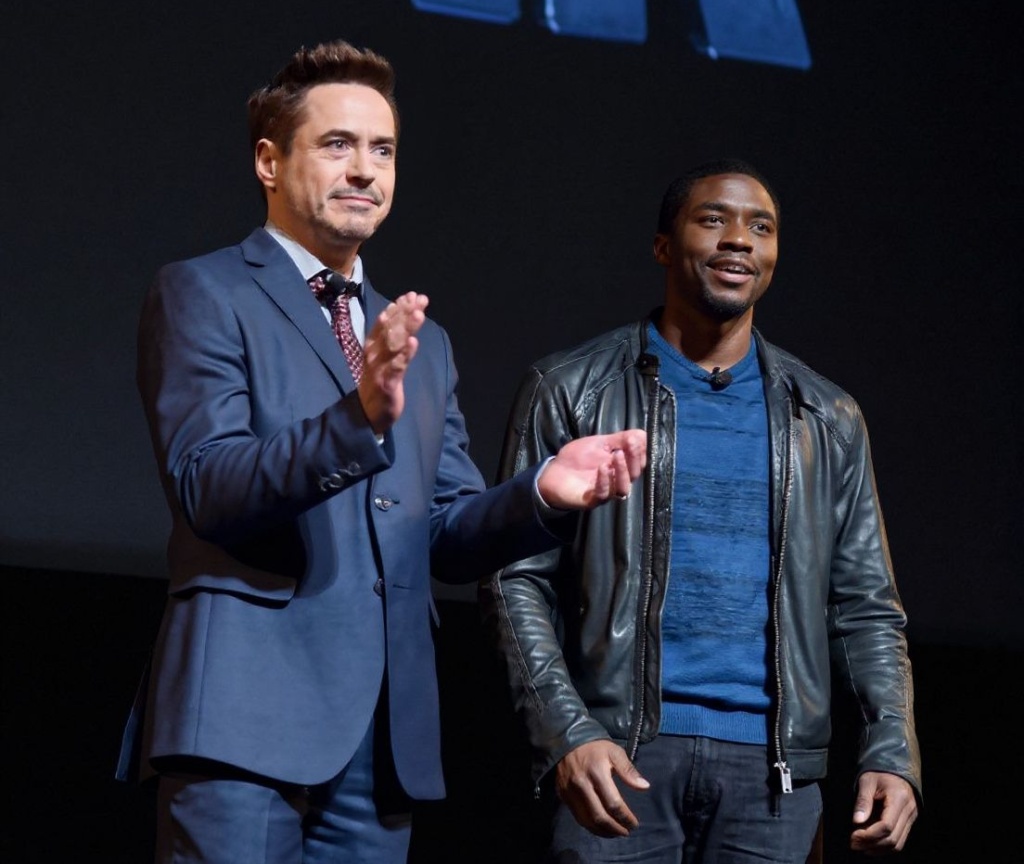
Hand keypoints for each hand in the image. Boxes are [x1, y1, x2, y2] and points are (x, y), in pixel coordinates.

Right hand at [358, 292, 427, 433]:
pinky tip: (413, 343)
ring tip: (418, 314)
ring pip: (394, 344)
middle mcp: (375, 353)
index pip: (385, 322)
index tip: (411, 295)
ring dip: (406, 328)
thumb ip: (391, 335)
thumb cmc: (378, 380)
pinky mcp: (387, 383)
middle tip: (419, 299)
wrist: (367, 412)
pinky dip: (404, 355)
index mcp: (373, 345)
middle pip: (391, 329)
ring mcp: (380, 367)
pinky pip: (396, 367)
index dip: (398, 308)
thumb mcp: (383, 356)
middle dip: (405, 313)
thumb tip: (398, 310)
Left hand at [537, 431, 646, 508]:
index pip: (639, 461)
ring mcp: (606, 491)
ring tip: (616, 455)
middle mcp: (617, 481)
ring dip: (623, 471)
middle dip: (634, 458)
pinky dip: (605, 481)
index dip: (640, 450)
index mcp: (621, 467)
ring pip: (623, 487)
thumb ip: (620, 439)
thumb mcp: (599, 443)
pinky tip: (602, 468)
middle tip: (630, 444)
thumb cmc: (577, 458)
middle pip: (634, 474)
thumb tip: (642, 433)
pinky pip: (604, 494)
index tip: (637, 438)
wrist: (554, 472)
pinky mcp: (593, 500)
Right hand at [555, 740, 649, 837]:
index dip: (625, 817)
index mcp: (597, 773)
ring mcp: (570, 791)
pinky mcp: (562, 795)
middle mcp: (582, 785)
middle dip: (615, 828)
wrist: (567, 741)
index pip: (613, 803)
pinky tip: (600, 827)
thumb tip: (644, 786)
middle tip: (626, 832)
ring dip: (603, 831)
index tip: (634, 824)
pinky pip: (577, 817)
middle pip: (599, 816)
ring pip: (587, 821)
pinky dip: (590, 826)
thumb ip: (629, 770)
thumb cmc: (596, 748)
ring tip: (615, 833)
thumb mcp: (615, 752)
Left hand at [849, 771, 917, 854]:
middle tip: (853, 844)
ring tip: (860, 847)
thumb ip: (862, 801)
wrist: (895, 768)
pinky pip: (900, 840)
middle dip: (871, 844)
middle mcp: (909, 810)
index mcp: (899, 798)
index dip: (869, 834)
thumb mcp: (866, 781)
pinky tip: (871, 845)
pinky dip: (885, 847)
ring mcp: (911, 818)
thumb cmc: (879, 773)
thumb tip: (856, 822)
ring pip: (898, 844)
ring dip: (878, 849)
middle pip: (893, 838)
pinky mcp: (909, 822)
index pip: (886, 825)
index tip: (853, 835)